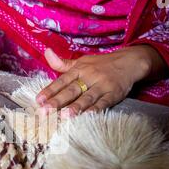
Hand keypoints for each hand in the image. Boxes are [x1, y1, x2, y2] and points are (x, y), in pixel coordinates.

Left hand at [36, 45, 166, 116]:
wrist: (130, 62)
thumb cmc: (101, 64)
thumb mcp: (81, 61)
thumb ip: (62, 63)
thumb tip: (46, 53)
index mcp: (79, 69)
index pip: (62, 81)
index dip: (50, 90)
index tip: (38, 100)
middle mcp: (89, 76)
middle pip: (71, 90)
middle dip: (57, 101)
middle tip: (44, 111)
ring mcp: (102, 85)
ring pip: (87, 97)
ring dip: (75, 107)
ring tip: (64, 116)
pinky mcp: (114, 93)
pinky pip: (104, 102)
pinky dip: (96, 109)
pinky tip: (87, 116)